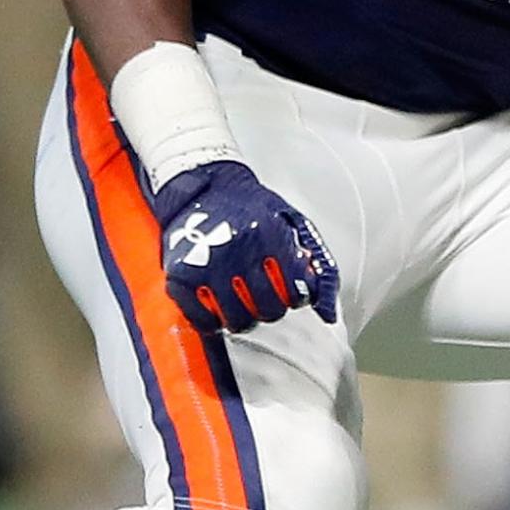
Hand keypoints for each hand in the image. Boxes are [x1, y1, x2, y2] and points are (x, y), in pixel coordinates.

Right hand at [148, 159, 339, 334]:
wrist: (203, 188)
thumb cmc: (253, 209)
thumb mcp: (294, 225)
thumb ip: (320, 267)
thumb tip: (329, 314)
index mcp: (270, 235)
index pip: (295, 293)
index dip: (296, 296)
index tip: (290, 290)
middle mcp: (237, 250)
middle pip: (268, 310)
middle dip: (272, 307)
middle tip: (265, 296)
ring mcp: (205, 264)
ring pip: (237, 320)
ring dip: (244, 317)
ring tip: (242, 300)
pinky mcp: (180, 276)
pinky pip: (202, 321)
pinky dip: (213, 321)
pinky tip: (218, 306)